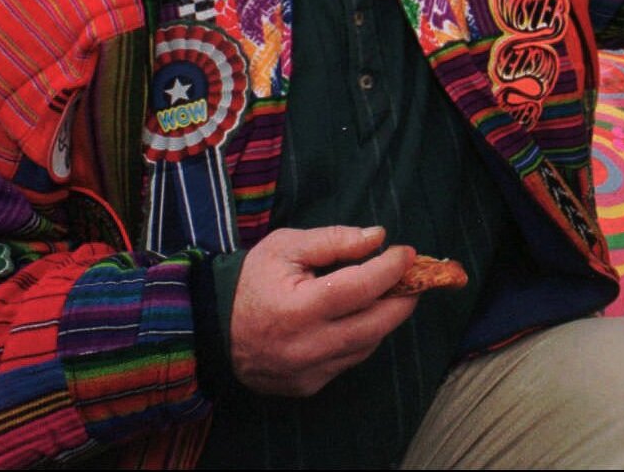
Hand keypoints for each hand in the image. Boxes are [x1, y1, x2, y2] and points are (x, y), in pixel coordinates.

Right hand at [229, 225, 417, 396]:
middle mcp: (306, 347)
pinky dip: (361, 338)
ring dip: (384, 318)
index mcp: (298, 308)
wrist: (211, 327)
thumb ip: (334, 240)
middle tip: (412, 277)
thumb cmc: (251, 281)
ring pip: (367, 345)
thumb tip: (378, 237)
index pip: (361, 288)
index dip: (391, 269)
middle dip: (403, 298)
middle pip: (375, 324)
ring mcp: (307, 372)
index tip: (407, 252)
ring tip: (386, 293)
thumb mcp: (286, 247)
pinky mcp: (307, 386)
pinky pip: (349, 361)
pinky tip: (357, 318)